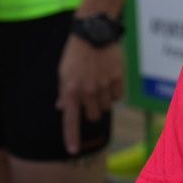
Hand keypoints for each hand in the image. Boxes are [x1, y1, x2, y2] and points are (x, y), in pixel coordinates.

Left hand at [56, 36, 124, 155]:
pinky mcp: (118, 78)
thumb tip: (63, 109)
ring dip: (103, 101)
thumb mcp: (63, 73)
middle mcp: (88, 91)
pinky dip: (114, 92)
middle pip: (94, 116)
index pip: (71, 120)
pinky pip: (118, 97)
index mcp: (71, 90)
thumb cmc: (75, 54)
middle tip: (90, 96)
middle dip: (92, 110)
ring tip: (99, 84)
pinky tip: (109, 80)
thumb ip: (64, 93)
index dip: (71, 137)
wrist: (94, 32)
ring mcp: (104, 85)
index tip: (72, 151)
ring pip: (107, 107)